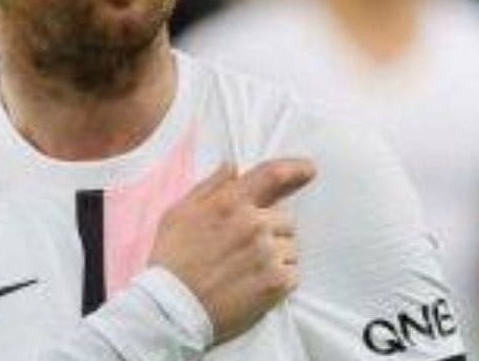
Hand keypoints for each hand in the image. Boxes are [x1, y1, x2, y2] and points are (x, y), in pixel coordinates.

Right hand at [149, 158, 315, 343]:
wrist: (170, 310)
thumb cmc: (170, 262)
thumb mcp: (179, 213)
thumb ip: (209, 187)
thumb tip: (232, 168)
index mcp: (230, 203)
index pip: (272, 175)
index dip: (295, 168)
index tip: (308, 170)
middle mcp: (253, 224)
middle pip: (285, 218)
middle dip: (271, 230)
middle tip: (245, 250)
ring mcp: (267, 254)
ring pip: (290, 247)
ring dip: (276, 256)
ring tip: (246, 271)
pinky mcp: (276, 283)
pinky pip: (293, 273)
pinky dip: (279, 279)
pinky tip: (254, 285)